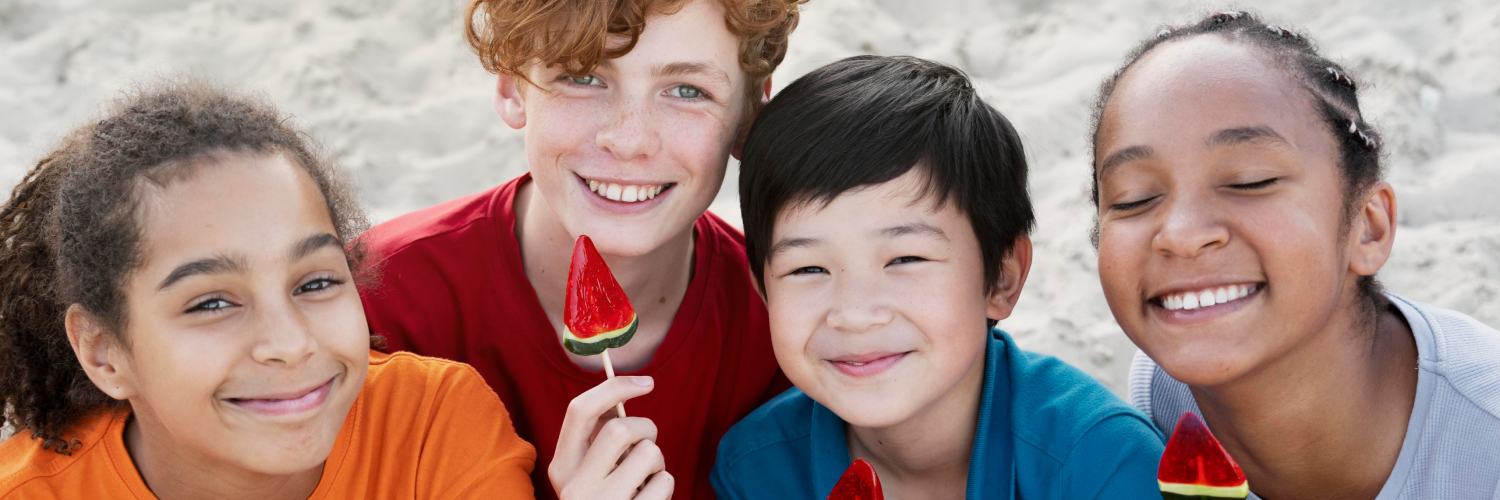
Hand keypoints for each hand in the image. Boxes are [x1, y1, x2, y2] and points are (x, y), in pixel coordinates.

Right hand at [550, 376, 673, 499]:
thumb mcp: (588, 474)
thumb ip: (597, 440)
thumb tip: (620, 395)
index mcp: (562, 467)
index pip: (579, 411)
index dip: (615, 387)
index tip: (646, 382)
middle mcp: (575, 486)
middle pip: (620, 428)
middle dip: (646, 427)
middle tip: (648, 443)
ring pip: (649, 452)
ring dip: (658, 459)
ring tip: (647, 477)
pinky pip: (665, 481)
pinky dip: (665, 483)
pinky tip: (651, 497)